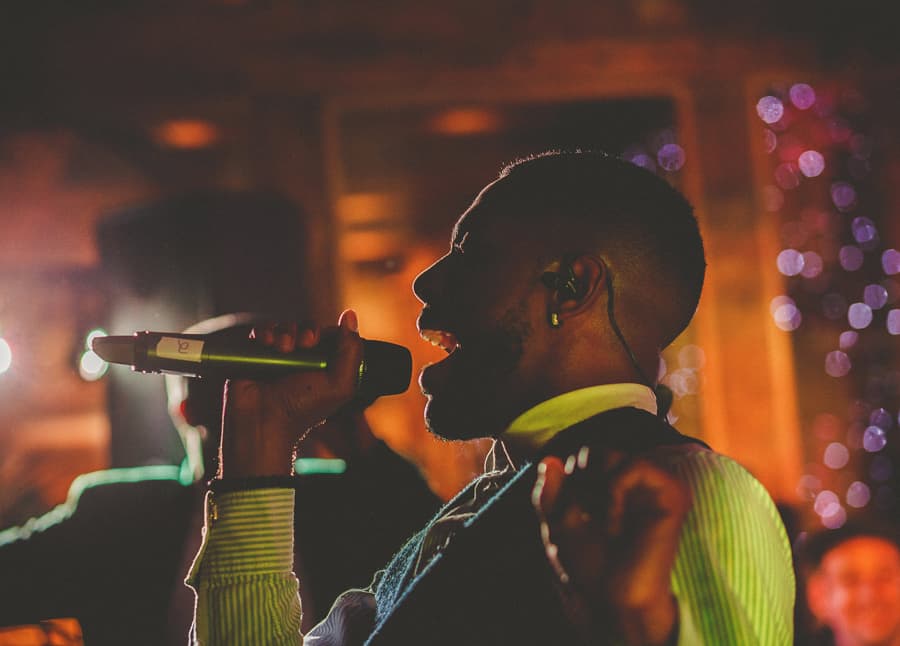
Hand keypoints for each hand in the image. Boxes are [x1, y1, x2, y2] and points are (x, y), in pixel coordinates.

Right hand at [218, 310, 364, 477]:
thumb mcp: (339, 385)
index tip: (320, 342)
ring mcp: (278, 356)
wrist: (264, 421)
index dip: (326, 333)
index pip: (329, 335)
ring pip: (285, 326)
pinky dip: (265, 332)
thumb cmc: (303, 409)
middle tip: (304, 344)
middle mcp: (302, 360)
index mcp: (323, 366)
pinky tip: (267, 343)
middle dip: (307, 331)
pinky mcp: (256, 354)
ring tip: (283, 348)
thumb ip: (351, 351)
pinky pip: (262, 330)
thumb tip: (350, 315)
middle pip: (308, 327)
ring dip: (286, 332)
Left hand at [532, 447, 689, 644]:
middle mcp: (632, 483)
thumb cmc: (589, 565)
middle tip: (587, 519)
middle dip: (579, 483)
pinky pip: (637, 465)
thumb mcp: (558, 524)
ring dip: (596, 488)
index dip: (569, 481)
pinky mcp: (671, 493)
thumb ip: (549, 491)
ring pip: (612, 453)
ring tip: (602, 523)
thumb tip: (550, 459)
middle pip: (595, 450)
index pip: (583, 456)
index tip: (573, 515)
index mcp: (610, 486)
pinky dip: (616, 490)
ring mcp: (652, 486)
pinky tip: (614, 524)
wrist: (614, 596)